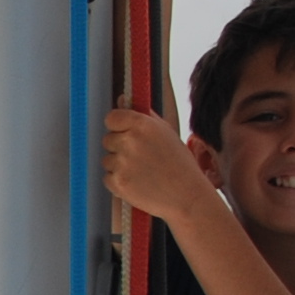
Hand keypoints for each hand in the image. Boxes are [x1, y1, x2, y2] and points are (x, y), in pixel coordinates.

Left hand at [103, 106, 217, 225]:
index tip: (125, 133)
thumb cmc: (179, 163)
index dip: (117, 126)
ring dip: (119, 166)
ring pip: (107, 160)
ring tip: (142, 172)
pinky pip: (107, 178)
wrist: (187, 196)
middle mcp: (130, 141)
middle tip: (140, 157)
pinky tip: (137, 183)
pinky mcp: (118, 183)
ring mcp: (122, 163)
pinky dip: (118, 182)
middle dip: (120, 147)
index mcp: (142, 125)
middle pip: (107, 139)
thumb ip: (143, 115)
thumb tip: (121, 98)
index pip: (111, 117)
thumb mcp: (166, 132)